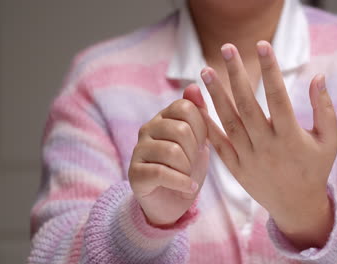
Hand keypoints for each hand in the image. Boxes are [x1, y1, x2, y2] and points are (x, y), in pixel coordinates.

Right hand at [129, 84, 209, 226]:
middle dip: (194, 152)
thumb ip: (198, 114)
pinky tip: (188, 188)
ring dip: (187, 169)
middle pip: (181, 130)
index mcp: (164, 117)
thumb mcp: (199, 141)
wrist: (173, 202)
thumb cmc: (187, 168)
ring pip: (172, 152)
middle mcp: (148, 129)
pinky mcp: (134, 173)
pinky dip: (181, 183)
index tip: (200, 145)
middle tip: (193, 164)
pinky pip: (161, 173)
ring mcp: (138, 150)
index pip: (186, 108)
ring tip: (188, 177)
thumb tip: (194, 85)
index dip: (201, 128)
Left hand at [200, 41, 336, 247]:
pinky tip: (197, 105)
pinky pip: (218, 144)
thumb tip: (319, 76)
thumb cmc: (315, 169)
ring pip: (229, 121)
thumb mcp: (329, 140)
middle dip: (236, 74)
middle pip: (247, 105)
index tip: (262, 45)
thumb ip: (324, 108)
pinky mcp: (236, 168)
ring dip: (215, 95)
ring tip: (205, 71)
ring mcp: (249, 158)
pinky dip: (206, 124)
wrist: (297, 206)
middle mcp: (267, 146)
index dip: (270, 69)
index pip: (278, 96)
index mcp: (291, 137)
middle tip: (226, 48)